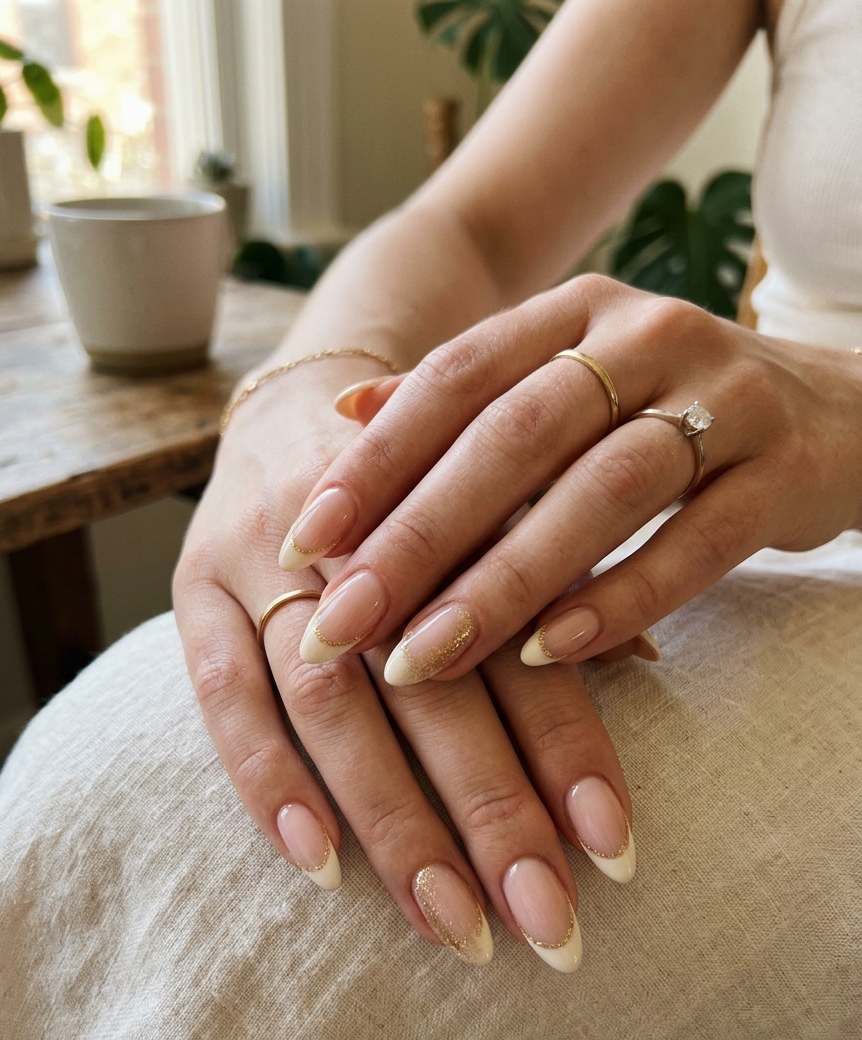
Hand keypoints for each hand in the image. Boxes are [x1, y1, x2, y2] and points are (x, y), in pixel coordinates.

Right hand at [173, 366, 635, 972]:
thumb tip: (645, 663)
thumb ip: (554, 575)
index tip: (613, 853)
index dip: (566, 747)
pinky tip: (319, 865)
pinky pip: (221, 696)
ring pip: (329, 704)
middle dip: (492, 814)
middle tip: (548, 927)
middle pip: (429, 687)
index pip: (518, 641)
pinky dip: (267, 782)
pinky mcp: (193, 590)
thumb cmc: (423, 479)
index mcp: (455, 504)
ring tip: (453, 926)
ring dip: (391, 822)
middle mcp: (359, 535)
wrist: (292, 404)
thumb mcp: (495, 500)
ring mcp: (263, 560)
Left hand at [277, 276, 861, 682]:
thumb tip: (340, 419)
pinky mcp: (782, 467)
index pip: (454, 377)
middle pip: (515, 435)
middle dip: (418, 536)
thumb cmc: (667, 413)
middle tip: (342, 624)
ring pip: (600, 489)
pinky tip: (552, 653)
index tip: (302, 541)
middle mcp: (645, 336)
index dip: (373, 461)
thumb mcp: (566, 385)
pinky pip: (695, 540)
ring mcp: (723, 395)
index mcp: (574, 311)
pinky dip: (621, 598)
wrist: (833, 413)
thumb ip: (462, 400)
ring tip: (425, 658)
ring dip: (505, 581)